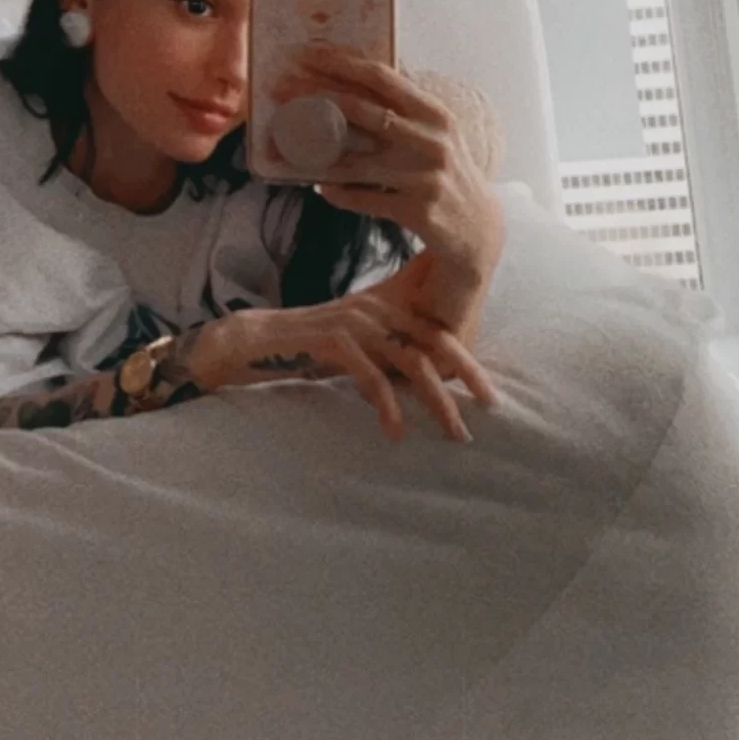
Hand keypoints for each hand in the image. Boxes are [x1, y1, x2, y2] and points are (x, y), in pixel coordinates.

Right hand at [192, 290, 497, 443]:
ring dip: (435, 400)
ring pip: (409, 360)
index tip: (489, 392)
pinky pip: (370, 375)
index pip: (437, 329)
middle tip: (488, 408)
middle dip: (464, 376)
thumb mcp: (353, 343)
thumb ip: (385, 350)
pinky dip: (387, 405)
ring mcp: (353, 322)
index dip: (466, 359)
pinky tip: (396, 432)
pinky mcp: (331, 339)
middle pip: (432, 341)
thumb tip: (425, 377)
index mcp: (383, 307)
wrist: (250, 343)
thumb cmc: (304, 348)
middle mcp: (373, 309)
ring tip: (453, 431)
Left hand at [274, 47, 505, 282]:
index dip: (342, 63)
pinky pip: (365, 199)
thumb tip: (354, 77)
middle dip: (318, 98)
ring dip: (318, 152)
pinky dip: (339, 192)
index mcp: (434, 113)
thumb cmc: (447, 170)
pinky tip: (320, 185)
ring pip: (358, 161)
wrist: (480, 226)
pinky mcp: (416, 210)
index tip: (307, 55)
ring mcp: (424, 177)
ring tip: (290, 140)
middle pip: (365, 112)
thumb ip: (404, 107)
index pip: (383, 78)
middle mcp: (431, 141)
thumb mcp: (437, 132)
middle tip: (282, 91)